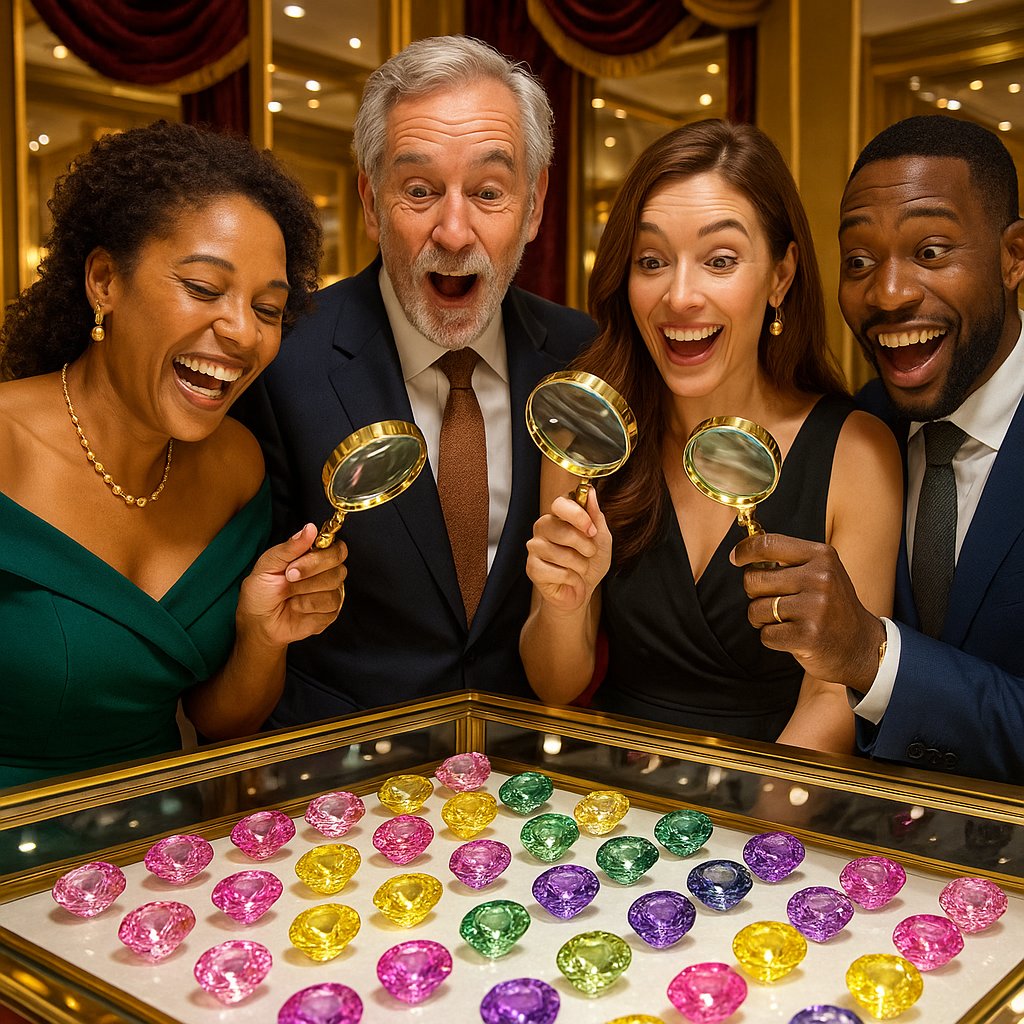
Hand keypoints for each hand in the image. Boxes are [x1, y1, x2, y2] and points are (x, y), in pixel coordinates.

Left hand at [237, 523, 346, 648]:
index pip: (337, 549)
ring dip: (304, 592)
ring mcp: (330, 593)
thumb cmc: (261, 593)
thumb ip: (290, 547)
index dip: (321, 555)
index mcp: (314, 557)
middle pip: (338, 568)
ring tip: (289, 596)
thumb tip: (310, 528)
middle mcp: (326, 573)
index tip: (295, 562)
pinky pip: (329, 606)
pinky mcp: (330, 613)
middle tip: (288, 577)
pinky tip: (296, 608)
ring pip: (332, 588)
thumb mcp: (267, 565)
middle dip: (309, 573)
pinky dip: (307, 607)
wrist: (257, 624)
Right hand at [526, 488, 611, 613]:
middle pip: (561, 529)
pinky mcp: (532, 567)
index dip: (577, 516)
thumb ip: (595, 515)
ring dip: (579, 565)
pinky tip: (570, 579)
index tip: (591, 530)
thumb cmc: (590, 562)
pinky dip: (571, 579)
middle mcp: (544, 527)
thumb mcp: (601, 538)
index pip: (560, 503)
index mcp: (559, 516)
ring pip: (560, 553)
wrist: (583, 591)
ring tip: (580, 568)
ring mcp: (535, 547)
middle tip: (589, 553)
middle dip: (583, 545)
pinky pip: (557, 572)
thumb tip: (590, 492)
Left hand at [730, 532, 884, 691]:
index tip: (735, 558)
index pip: (768, 544)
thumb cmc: (832, 606)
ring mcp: (815, 607)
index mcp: (822, 556)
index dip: (745, 551)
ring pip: (756, 609)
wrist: (861, 646)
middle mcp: (820, 578)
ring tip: (786, 620)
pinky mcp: (808, 635)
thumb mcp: (822, 572)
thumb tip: (743, 552)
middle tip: (773, 601)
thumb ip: (789, 560)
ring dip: (762, 619)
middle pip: (754, 579)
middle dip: (754, 593)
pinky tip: (792, 636)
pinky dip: (772, 638)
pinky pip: (766, 634)